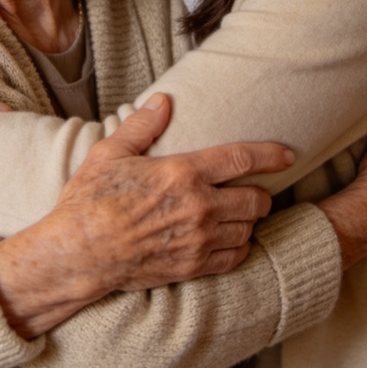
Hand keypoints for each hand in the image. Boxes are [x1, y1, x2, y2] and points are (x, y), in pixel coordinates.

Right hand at [0, 94, 294, 336]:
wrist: (79, 253)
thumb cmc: (90, 200)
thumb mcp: (110, 153)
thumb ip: (143, 126)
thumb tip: (164, 100)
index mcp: (182, 173)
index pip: (240, 158)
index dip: (270, 155)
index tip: (287, 154)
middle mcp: (198, 207)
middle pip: (255, 199)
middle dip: (261, 192)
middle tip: (255, 188)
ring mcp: (198, 240)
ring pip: (248, 229)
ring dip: (250, 219)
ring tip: (241, 212)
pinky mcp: (192, 267)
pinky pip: (235, 257)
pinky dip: (240, 246)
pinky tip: (230, 239)